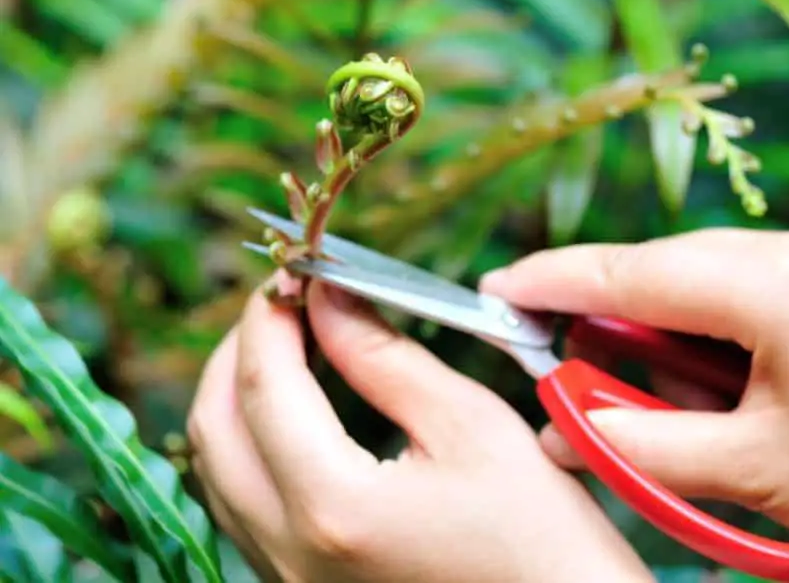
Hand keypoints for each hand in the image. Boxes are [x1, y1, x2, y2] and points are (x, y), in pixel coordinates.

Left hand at [187, 273, 653, 582]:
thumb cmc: (542, 535)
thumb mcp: (471, 426)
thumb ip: (386, 356)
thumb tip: (331, 296)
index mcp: (333, 507)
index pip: (265, 384)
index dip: (271, 314)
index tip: (297, 268)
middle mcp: (290, 553)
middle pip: (215, 427)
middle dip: (241, 350)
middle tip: (289, 302)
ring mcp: (289, 580)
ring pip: (218, 470)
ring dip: (242, 396)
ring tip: (293, 345)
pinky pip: (244, 507)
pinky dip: (256, 444)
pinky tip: (299, 412)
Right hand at [480, 228, 788, 575]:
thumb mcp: (749, 468)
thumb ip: (639, 442)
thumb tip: (563, 423)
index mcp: (776, 285)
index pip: (632, 273)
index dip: (553, 281)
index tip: (497, 289)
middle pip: (660, 270)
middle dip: (602, 317)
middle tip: (559, 367)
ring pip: (696, 281)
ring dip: (655, 333)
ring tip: (642, 396)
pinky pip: (738, 293)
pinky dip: (700, 334)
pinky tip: (697, 382)